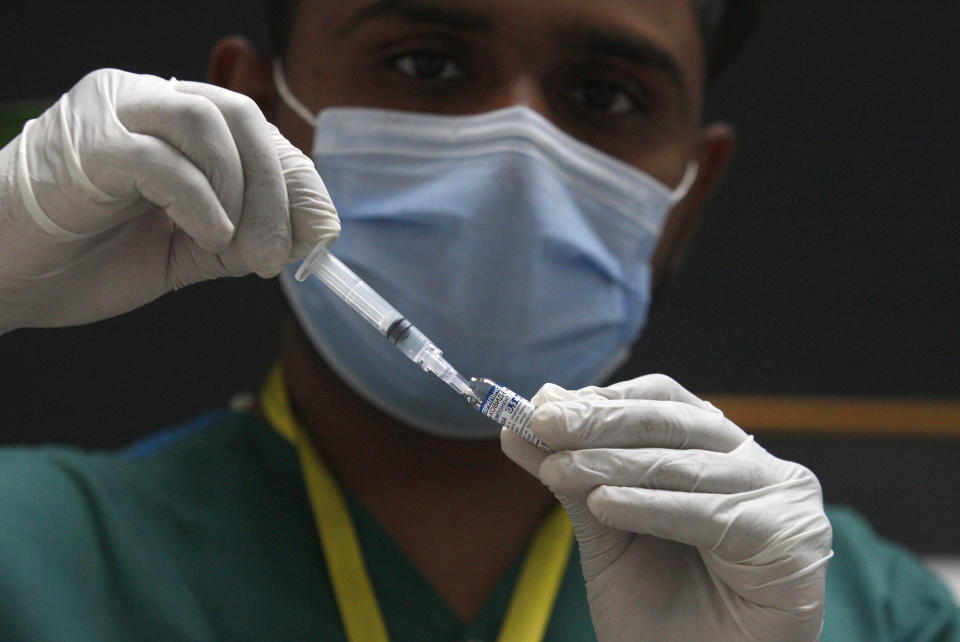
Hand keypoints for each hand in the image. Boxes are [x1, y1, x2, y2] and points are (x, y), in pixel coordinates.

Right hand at [0, 68, 337, 332]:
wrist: (7, 277)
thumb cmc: (89, 257)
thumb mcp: (188, 250)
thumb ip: (243, 237)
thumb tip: (310, 234)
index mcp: (174, 123)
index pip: (256, 133)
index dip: (298, 180)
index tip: (322, 231)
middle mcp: (146, 101)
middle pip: (243, 118)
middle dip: (277, 189)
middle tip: (276, 255)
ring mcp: (113, 113)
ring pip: (208, 122)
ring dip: (242, 191)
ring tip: (237, 247)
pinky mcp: (85, 145)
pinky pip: (161, 159)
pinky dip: (199, 200)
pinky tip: (206, 235)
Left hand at [502, 374, 832, 640]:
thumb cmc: (659, 612)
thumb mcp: (605, 534)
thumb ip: (573, 480)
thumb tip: (519, 430)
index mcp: (714, 450)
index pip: (661, 402)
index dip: (604, 399)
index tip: (545, 405)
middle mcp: (752, 463)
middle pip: (671, 422)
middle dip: (599, 421)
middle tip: (544, 421)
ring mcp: (780, 494)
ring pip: (683, 465)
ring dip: (611, 464)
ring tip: (558, 469)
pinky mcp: (792, 537)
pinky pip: (709, 514)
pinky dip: (651, 507)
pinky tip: (604, 505)